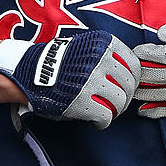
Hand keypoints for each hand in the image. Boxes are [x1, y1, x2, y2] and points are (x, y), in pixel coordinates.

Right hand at [0, 30, 139, 129]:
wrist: (32, 72)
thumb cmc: (61, 62)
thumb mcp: (86, 46)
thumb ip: (108, 56)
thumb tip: (130, 75)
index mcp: (104, 43)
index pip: (134, 64)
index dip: (132, 79)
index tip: (126, 86)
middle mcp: (101, 60)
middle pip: (129, 85)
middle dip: (124, 97)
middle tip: (116, 103)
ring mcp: (92, 81)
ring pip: (120, 101)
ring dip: (115, 110)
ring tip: (106, 111)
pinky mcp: (83, 102)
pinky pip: (106, 116)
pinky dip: (102, 122)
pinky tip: (95, 121)